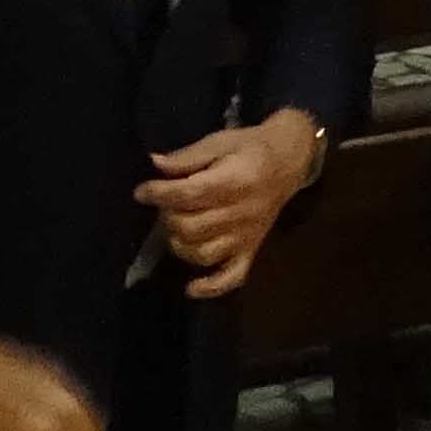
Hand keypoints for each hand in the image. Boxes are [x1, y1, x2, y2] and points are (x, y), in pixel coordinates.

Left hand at [137, 110, 328, 297]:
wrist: (288, 160)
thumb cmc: (250, 148)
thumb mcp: (219, 142)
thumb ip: (187, 157)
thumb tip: (155, 164)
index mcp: (233, 182)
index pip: (188, 195)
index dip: (158, 194)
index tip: (141, 192)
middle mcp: (240, 213)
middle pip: (191, 227)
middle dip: (168, 217)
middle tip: (165, 205)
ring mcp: (247, 236)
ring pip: (204, 253)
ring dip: (180, 245)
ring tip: (176, 229)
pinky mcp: (251, 250)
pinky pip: (232, 277)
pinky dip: (211, 288)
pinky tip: (191, 288)